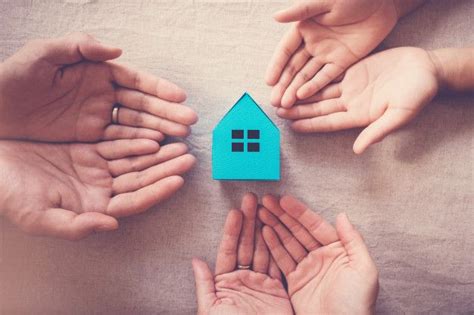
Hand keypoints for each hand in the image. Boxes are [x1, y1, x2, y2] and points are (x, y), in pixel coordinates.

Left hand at [0, 33, 196, 141]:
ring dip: (159, 130)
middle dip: (166, 113)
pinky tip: (155, 149)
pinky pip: (118, 142)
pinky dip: (137, 145)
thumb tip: (117, 50)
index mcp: (96, 73)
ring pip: (134, 125)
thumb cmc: (13, 78)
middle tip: (190, 122)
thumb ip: (79, 46)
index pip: (134, 81)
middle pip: (141, 105)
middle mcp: (102, 96)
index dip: (158, 89)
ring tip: (181, 137)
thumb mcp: (43, 55)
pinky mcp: (89, 139)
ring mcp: (98, 119)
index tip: (180, 97)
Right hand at [0, 139, 194, 239]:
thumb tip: (110, 225)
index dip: (156, 192)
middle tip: (190, 157)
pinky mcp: (90, 149)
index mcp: (93, 208)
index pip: (134, 202)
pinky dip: (137, 138)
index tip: (178, 181)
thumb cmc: (9, 194)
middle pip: (141, 179)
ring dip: (158, 153)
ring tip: (181, 143)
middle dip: (166, 169)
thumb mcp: (36, 215)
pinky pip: (119, 142)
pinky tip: (154, 133)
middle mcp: (100, 189)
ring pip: (135, 160)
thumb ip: (74, 226)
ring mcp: (97, 168)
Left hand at [192, 193, 292, 314]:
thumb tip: (195, 260)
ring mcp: (261, 284)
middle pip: (247, 245)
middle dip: (249, 222)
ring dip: (264, 228)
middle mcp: (243, 280)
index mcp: (225, 283)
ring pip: (263, 250)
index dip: (232, 230)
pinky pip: (277, 264)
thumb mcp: (211, 310)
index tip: (235, 211)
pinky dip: (278, 248)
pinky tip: (277, 230)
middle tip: (252, 199)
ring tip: (265, 207)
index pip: (229, 250)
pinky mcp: (278, 290)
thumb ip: (205, 285)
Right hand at [259, 195, 378, 314]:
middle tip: (266, 200)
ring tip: (260, 212)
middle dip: (282, 215)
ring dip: (274, 226)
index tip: (284, 200)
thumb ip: (353, 240)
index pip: (315, 225)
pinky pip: (281, 259)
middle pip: (298, 230)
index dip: (299, 212)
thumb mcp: (364, 269)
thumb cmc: (356, 304)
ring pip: (287, 242)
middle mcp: (321, 257)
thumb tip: (342, 215)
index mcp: (338, 251)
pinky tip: (264, 232)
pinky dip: (272, 245)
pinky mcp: (294, 282)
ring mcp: (307, 268)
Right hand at [266, 0, 398, 107]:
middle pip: (294, 67)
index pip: (286, 51)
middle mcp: (313, 43)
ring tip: (285, 105)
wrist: (381, 1)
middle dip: (284, 85)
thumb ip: (301, 11)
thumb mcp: (324, 1)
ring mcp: (327, 54)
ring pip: (307, 75)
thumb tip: (276, 17)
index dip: (277, 66)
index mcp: (304, 28)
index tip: (268, 82)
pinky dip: (314, 86)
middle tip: (274, 101)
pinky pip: (326, 77)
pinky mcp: (343, 62)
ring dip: (295, 90)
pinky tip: (303, 97)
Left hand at [277, 47, 438, 153]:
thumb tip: (359, 149)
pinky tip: (298, 79)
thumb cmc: (418, 94)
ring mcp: (352, 87)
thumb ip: (378, 131)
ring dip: (302, 95)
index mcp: (360, 116)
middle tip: (278, 111)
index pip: (329, 122)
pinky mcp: (354, 71)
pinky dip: (313, 78)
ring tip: (282, 97)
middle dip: (299, 111)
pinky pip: (329, 75)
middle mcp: (352, 103)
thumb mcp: (400, 114)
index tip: (292, 128)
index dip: (311, 124)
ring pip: (320, 92)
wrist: (427, 68)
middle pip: (320, 108)